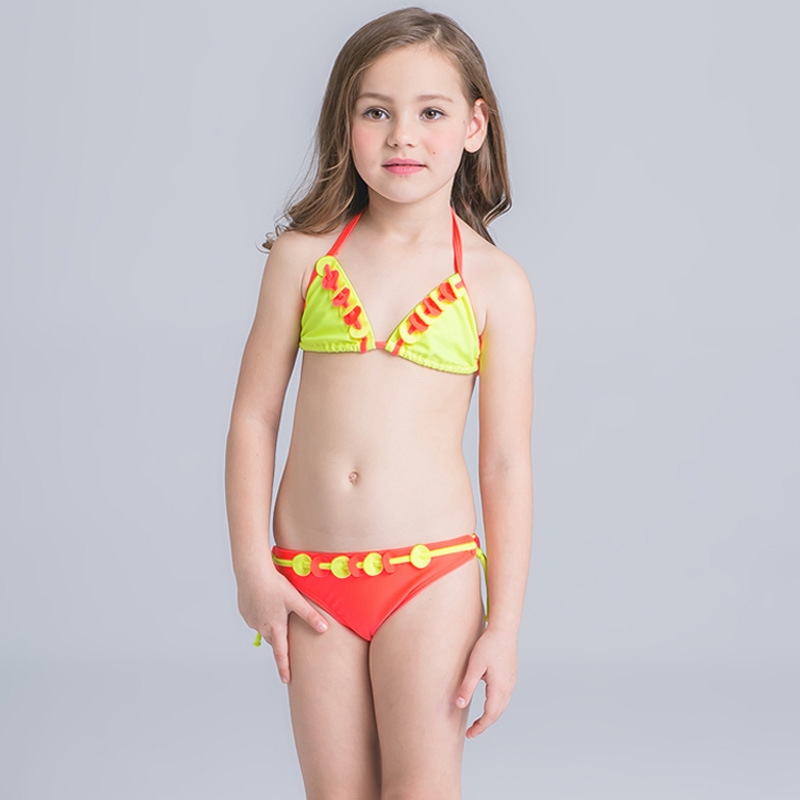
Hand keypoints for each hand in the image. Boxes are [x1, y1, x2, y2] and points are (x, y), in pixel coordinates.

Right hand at [238, 567, 327, 682]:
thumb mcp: (296, 600)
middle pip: (274, 639)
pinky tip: (265, 601)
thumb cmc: (275, 586)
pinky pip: (256, 618)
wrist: (252, 573)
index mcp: (275, 627)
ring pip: (264, 628)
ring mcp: (251, 620)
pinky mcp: (245, 612)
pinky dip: (262, 614)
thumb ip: (310, 616)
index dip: (284, 668)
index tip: (286, 680)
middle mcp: (262, 628)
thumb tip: (324, 629)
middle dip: (281, 639)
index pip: (281, 654)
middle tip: (286, 632)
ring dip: (271, 623)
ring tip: (276, 607)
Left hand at [455, 626, 517, 737]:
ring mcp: (511, 682)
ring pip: (501, 706)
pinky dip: (495, 706)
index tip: (469, 734)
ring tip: (479, 721)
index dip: (479, 727)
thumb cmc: (489, 645)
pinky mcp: (511, 676)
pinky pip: (504, 697)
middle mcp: (508, 688)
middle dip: (484, 724)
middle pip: (497, 713)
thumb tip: (459, 705)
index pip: (490, 716)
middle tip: (471, 731)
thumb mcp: (475, 666)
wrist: (504, 629)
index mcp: (499, 688)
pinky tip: (488, 703)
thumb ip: (467, 686)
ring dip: (491, 716)